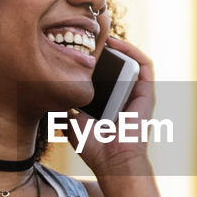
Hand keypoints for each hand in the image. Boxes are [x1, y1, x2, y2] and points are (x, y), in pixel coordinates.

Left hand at [69, 36, 155, 176]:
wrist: (113, 161)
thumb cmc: (94, 147)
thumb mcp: (71, 122)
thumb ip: (64, 106)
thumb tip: (49, 91)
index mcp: (110, 101)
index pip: (104, 75)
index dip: (94, 60)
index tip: (78, 48)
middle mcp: (125, 95)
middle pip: (117, 65)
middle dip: (105, 49)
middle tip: (88, 37)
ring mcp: (137, 94)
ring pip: (132, 61)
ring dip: (119, 45)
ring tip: (102, 35)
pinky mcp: (147, 93)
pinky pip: (145, 65)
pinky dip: (133, 51)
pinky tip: (117, 43)